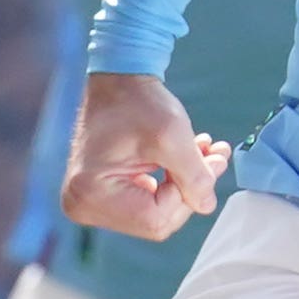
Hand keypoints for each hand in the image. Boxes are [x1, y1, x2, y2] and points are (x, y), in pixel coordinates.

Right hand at [62, 71, 229, 241]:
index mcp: (91, 194)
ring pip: (154, 212)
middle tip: (215, 157)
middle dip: (189, 189)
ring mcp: (90, 201)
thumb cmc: (136, 100)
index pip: (155, 219)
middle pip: (154, 220)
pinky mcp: (101, 194)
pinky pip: (146, 201)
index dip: (187, 195)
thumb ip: (195, 177)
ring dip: (184, 183)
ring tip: (204, 152)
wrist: (117, 78)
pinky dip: (171, 181)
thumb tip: (206, 205)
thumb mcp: (173, 137)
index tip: (210, 162)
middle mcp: (83, 204)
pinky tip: (186, 158)